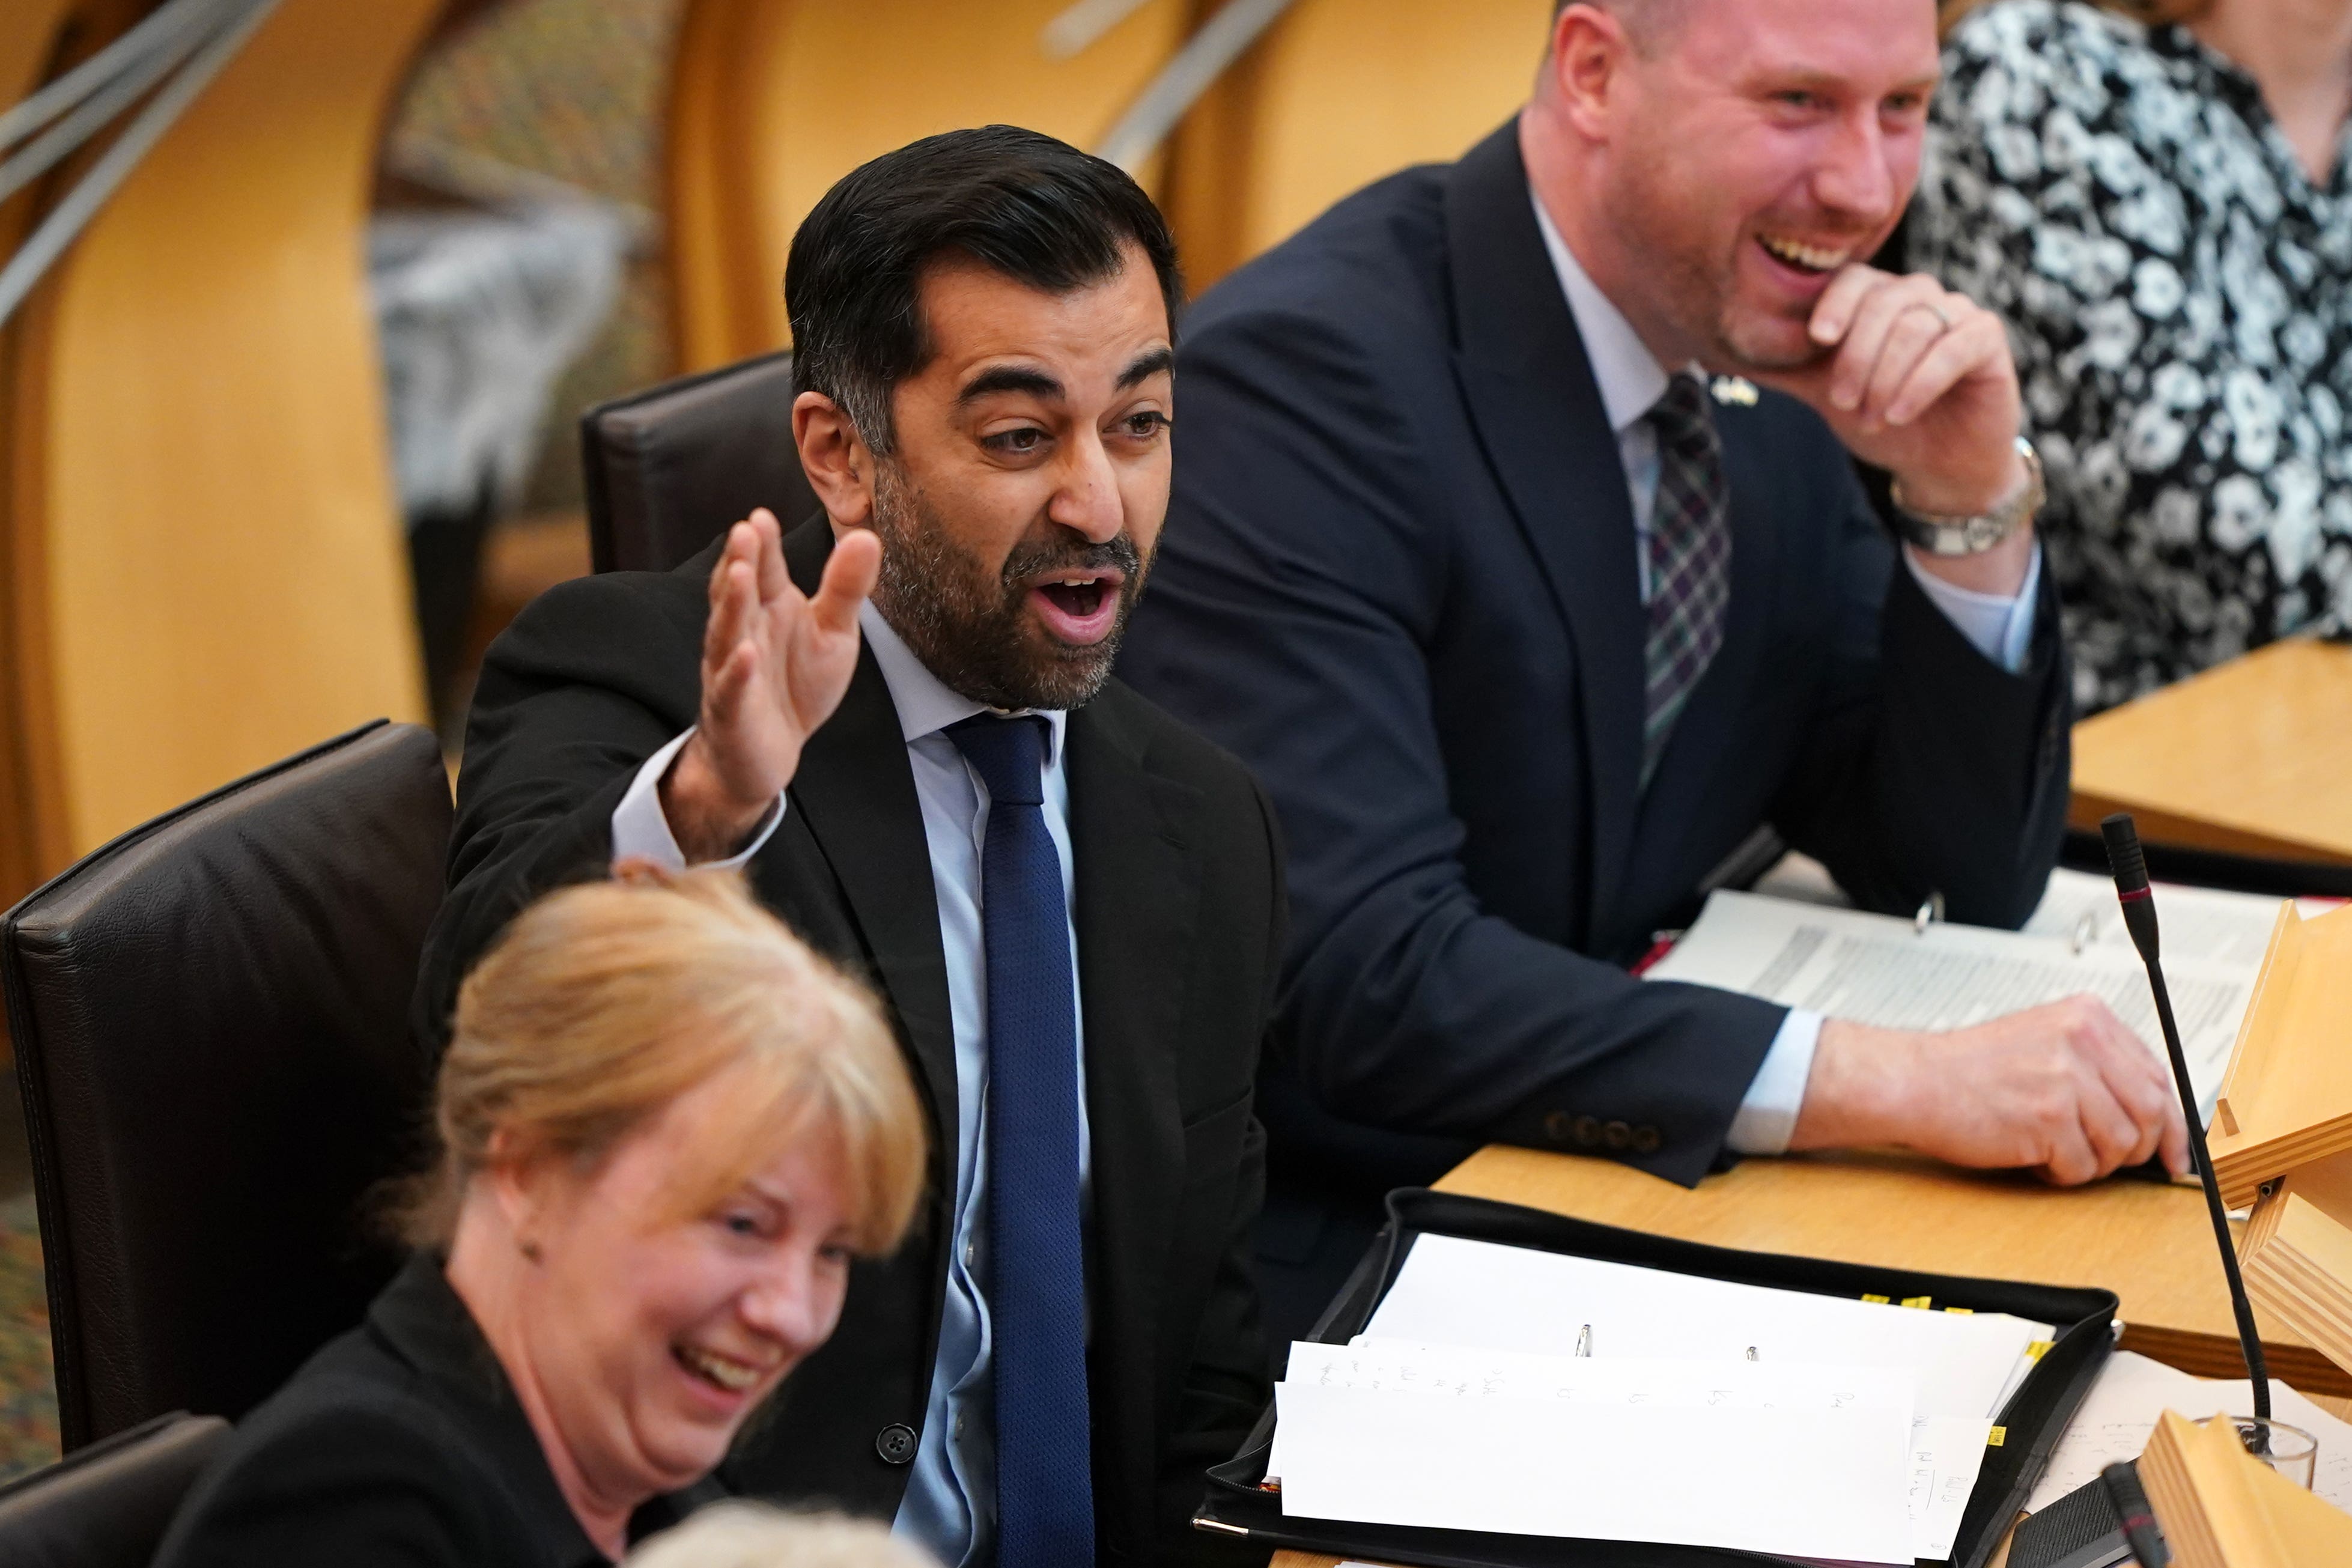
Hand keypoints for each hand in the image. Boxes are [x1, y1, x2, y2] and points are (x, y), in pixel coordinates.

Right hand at [659, 510, 880, 862]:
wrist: (769, 752)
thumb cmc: (796, 683)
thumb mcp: (833, 633)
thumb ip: (845, 588)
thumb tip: (867, 537)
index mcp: (768, 607)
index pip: (763, 568)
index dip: (762, 543)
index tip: (762, 515)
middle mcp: (743, 632)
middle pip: (739, 593)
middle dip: (740, 562)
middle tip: (745, 529)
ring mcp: (731, 671)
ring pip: (727, 634)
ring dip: (730, 604)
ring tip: (738, 574)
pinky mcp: (732, 711)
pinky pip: (731, 689)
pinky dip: (736, 673)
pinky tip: (745, 654)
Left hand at [1753, 267, 2026, 518]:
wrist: (1936, 463)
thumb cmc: (1880, 420)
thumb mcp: (1823, 394)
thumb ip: (1781, 370)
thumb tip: (1710, 355)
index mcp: (1877, 301)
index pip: (1852, 280)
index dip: (1834, 305)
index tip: (1817, 341)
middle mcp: (1918, 296)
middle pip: (1882, 302)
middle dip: (1857, 357)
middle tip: (1843, 402)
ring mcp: (1956, 313)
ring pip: (1915, 325)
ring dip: (1886, 375)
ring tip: (1873, 417)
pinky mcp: (1986, 338)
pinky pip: (1953, 346)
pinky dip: (1921, 380)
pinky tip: (1899, 412)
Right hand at [1790, 997, 2190, 1185]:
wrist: (1915, 1082)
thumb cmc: (1971, 1070)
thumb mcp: (2045, 1043)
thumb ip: (2099, 1066)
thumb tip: (2156, 1116)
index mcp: (2088, 1017)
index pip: (2160, 1076)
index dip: (2173, 1123)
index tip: (2174, 1150)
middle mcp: (2083, 1040)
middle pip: (2154, 1113)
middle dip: (2139, 1148)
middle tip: (2114, 1161)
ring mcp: (2067, 1079)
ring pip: (2123, 1145)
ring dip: (2092, 1162)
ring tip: (2055, 1149)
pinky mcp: (2048, 1118)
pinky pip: (2083, 1168)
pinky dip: (2061, 1174)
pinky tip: (2034, 1156)